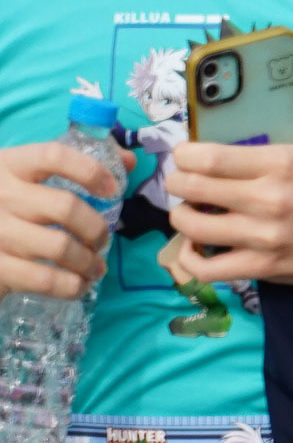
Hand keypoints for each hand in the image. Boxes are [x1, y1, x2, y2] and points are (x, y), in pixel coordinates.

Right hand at [0, 138, 132, 300]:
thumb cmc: (6, 207)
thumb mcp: (26, 179)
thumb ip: (76, 167)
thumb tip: (129, 160)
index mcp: (10, 166)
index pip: (54, 155)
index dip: (91, 171)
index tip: (113, 190)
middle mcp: (1, 195)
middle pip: (65, 207)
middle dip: (96, 229)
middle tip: (101, 242)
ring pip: (60, 247)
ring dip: (88, 262)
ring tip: (95, 268)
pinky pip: (45, 280)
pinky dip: (72, 286)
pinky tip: (78, 285)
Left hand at [161, 105, 292, 284]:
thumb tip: (273, 97)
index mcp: (279, 164)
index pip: (208, 157)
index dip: (184, 154)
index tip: (186, 155)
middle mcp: (267, 199)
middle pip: (191, 188)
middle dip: (176, 182)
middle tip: (182, 181)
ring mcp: (262, 236)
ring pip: (193, 227)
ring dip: (181, 216)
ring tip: (189, 211)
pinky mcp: (263, 266)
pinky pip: (208, 268)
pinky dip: (190, 259)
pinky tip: (195, 247)